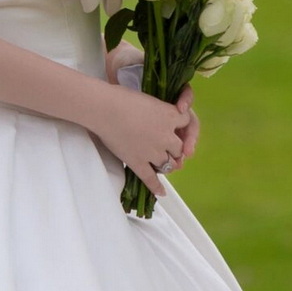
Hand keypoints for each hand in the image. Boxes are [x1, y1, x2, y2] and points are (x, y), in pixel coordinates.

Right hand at [91, 83, 192, 200]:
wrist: (104, 109)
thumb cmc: (122, 97)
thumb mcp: (148, 99)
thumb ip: (158, 111)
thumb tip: (156, 118)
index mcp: (170, 116)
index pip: (186, 122)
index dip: (180, 125)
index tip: (175, 126)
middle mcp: (166, 136)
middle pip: (179, 148)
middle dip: (174, 149)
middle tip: (167, 149)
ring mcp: (153, 152)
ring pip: (169, 164)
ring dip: (167, 164)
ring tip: (162, 165)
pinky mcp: (138, 163)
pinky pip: (151, 179)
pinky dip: (157, 187)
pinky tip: (161, 193)